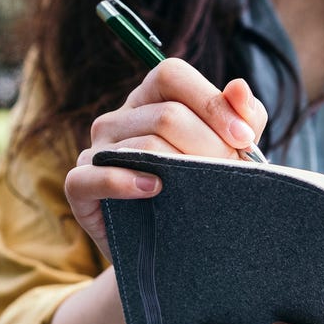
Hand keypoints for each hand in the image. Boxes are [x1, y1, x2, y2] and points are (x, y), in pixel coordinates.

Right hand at [64, 58, 266, 260]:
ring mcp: (96, 151)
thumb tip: (239, 86)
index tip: (244, 138)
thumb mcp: (231, 152)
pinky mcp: (79, 186)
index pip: (172, 74)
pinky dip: (125, 182)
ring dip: (181, 170)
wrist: (174, 249)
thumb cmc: (202, 189)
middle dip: (209, 146)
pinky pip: (95, 176)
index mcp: (150, 98)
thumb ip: (243, 117)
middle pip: (166, 114)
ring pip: (142, 145)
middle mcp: (118, 118)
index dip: (211, 102)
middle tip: (229, 174)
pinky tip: (153, 190)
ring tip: (202, 191)